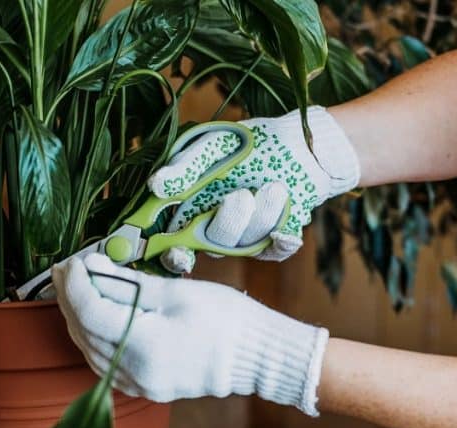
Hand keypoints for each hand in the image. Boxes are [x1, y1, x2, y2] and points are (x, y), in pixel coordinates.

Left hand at [52, 253, 329, 415]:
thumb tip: (91, 268)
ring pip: (90, 349)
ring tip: (78, 287)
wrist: (258, 357)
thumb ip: (127, 284)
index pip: (90, 311)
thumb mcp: (176, 292)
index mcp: (144, 346)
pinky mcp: (145, 387)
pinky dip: (95, 337)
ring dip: (79, 317)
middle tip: (68, 268)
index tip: (72, 260)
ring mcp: (139, 385)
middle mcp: (134, 372)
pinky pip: (105, 361)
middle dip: (71, 298)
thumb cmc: (227, 319)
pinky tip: (96, 316)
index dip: (75, 284)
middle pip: (84, 331)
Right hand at [148, 106, 359, 272]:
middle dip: (229, 223)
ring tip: (276, 186)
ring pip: (245, 245)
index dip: (173, 255)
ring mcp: (244, 238)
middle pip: (213, 246)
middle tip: (243, 195)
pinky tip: (288, 218)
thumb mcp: (214, 146)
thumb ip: (186, 166)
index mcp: (191, 209)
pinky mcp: (273, 241)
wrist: (301, 146)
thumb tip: (155, 186)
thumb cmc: (250, 144)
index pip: (174, 243)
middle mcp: (215, 229)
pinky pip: (274, 251)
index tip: (180, 253)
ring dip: (262, 215)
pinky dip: (282, 239)